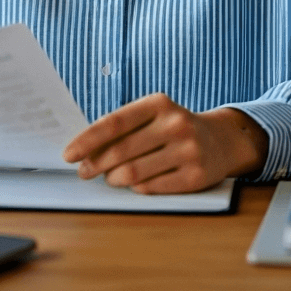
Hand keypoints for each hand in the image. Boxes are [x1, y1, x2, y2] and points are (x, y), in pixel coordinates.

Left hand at [62, 93, 267, 193]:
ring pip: (135, 173)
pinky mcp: (196, 176)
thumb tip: (85, 150)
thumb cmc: (174, 127)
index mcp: (159, 103)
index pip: (114, 122)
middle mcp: (176, 124)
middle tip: (84, 172)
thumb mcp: (153, 116)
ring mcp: (188, 150)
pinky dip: (137, 188)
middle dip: (95, 164)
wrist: (221, 140)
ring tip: (110, 177)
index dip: (87, 140)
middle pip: (121, 151)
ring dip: (114, 178)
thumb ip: (124, 129)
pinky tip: (134, 183)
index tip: (69, 154)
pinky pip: (152, 187)